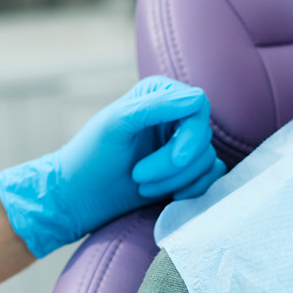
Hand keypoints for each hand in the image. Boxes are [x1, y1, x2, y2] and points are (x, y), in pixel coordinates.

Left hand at [0, 76, 223, 256]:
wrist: (81, 198)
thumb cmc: (91, 157)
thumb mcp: (116, 124)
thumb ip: (155, 106)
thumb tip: (198, 98)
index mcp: (159, 94)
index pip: (198, 105)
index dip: (190, 135)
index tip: (175, 159)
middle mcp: (175, 116)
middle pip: (203, 137)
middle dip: (174, 164)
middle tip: (139, 178)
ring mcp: (183, 144)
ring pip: (207, 160)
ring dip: (175, 181)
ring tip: (142, 187)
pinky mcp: (187, 171)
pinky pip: (211, 176)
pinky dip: (194, 189)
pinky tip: (170, 197)